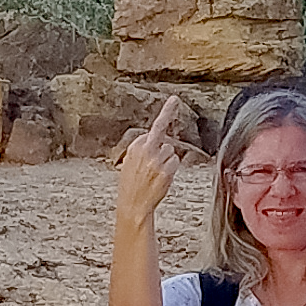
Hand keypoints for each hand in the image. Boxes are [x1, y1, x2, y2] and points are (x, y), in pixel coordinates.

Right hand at [115, 96, 186, 227]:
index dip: (166, 117)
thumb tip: (154, 141)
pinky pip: (175, 162)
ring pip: (171, 152)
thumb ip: (142, 150)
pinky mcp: (165, 170)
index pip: (155, 129)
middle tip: (173, 107)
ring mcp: (156, 160)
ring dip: (167, 163)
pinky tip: (161, 180)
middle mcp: (145, 150)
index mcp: (135, 146)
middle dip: (164, 149)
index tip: (174, 99)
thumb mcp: (130, 163)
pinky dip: (171, 171)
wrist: (132, 205)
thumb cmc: (132, 186)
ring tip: (155, 176)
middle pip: (165, 141)